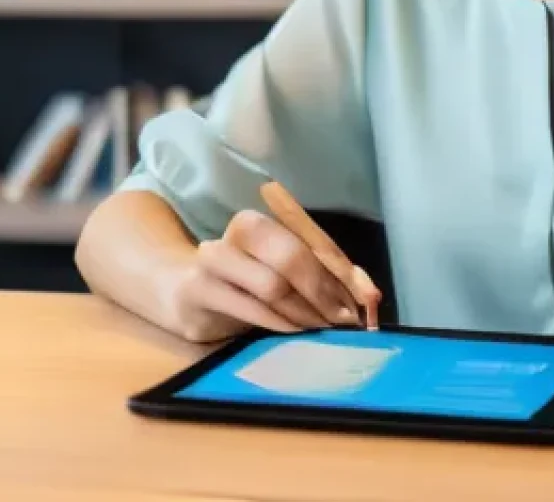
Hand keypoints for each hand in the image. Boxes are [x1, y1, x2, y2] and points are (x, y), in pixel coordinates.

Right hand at [167, 209, 373, 343]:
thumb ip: (323, 275)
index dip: (341, 270)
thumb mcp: (282, 271)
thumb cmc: (245, 281)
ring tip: (321, 327)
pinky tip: (294, 332)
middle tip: (342, 318)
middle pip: (290, 257)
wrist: (183, 293)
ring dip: (304, 312)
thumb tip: (370, 294)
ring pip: (272, 285)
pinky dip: (279, 324)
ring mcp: (213, 260)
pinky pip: (250, 310)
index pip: (311, 241)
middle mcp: (235, 233)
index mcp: (260, 220)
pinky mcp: (199, 292)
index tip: (364, 298)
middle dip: (323, 291)